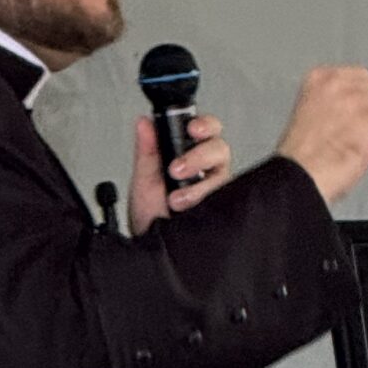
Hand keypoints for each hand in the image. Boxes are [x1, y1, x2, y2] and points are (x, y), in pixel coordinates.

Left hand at [128, 112, 231, 233]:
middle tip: (176, 169)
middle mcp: (208, 168)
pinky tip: (191, 208)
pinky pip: (223, 199)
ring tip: (175, 199)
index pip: (207, 129)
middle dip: (199, 156)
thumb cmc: (151, 212)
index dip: (205, 125)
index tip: (192, 129)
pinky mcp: (220, 208)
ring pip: (222, 175)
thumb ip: (147, 150)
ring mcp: (216, 189)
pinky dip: (205, 202)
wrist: (153, 244)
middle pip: (219, 148)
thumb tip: (144, 123)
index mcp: (190, 152)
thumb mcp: (144, 178)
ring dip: (199, 186)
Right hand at [274, 65, 367, 204]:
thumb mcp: (312, 118)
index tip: (361, 115)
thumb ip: (333, 109)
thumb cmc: (301, 160)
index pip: (357, 78)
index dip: (364, 97)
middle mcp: (339, 83)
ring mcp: (358, 101)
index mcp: (319, 79)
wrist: (299, 177)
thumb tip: (358, 119)